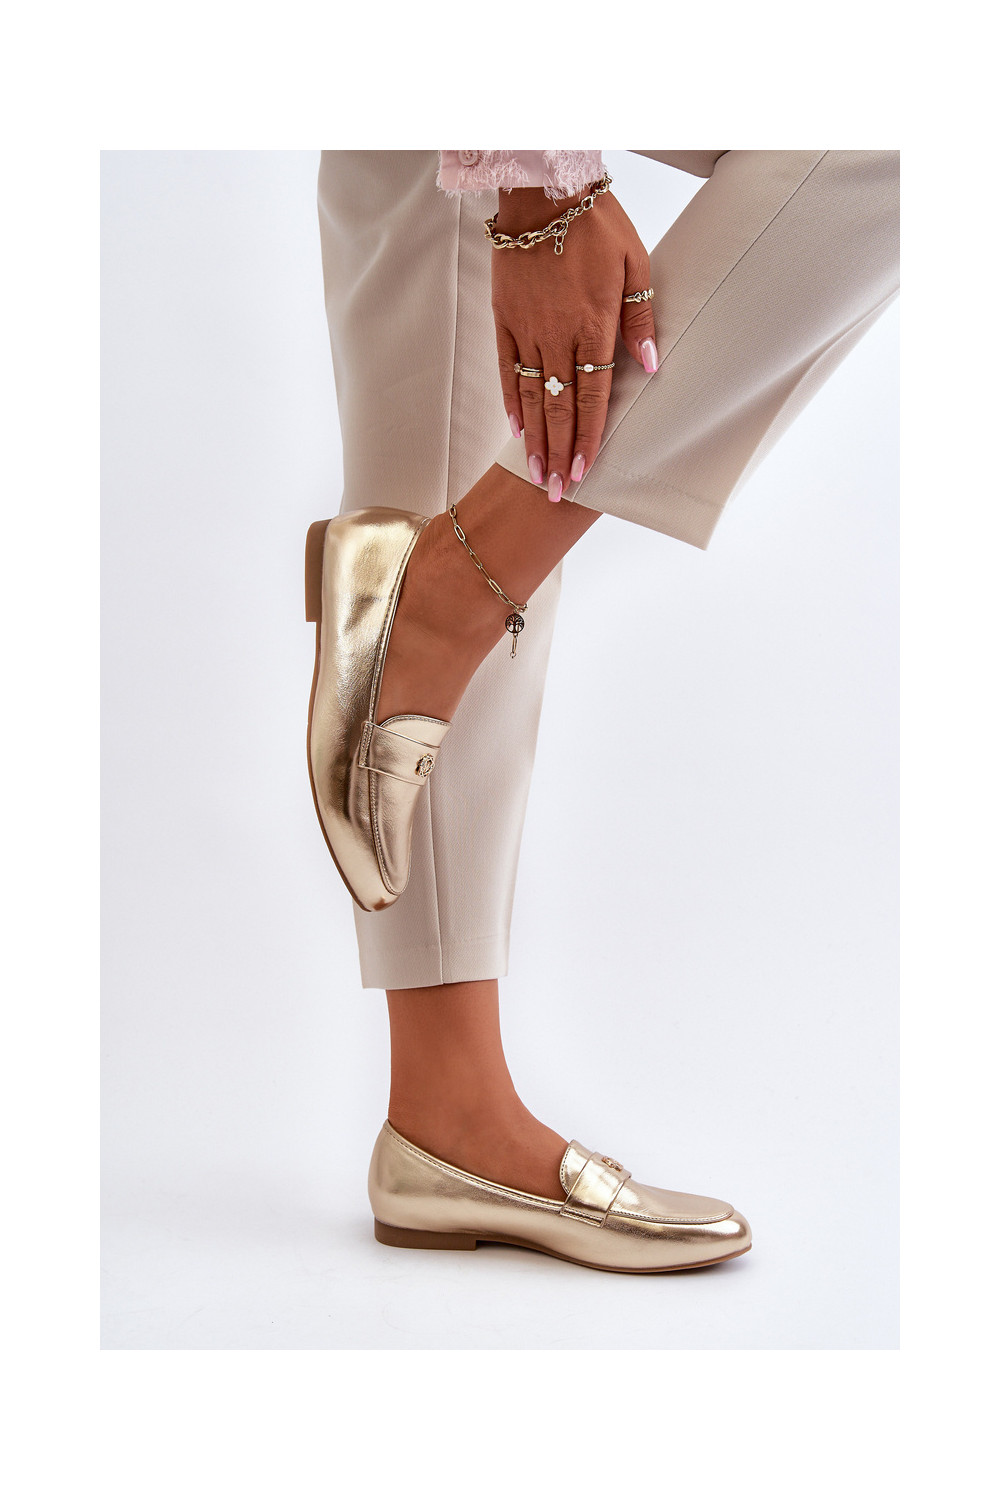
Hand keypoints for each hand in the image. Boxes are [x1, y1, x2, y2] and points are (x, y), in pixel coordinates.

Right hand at [491, 184, 656, 501]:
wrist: (543, 191)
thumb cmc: (598, 226)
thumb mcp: (636, 264)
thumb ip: (642, 319)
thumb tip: (651, 367)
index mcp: (594, 325)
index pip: (593, 395)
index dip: (590, 438)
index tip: (587, 472)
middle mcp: (558, 334)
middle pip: (560, 406)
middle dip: (559, 454)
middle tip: (558, 492)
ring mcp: (527, 328)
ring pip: (532, 395)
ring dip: (535, 439)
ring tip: (537, 474)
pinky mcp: (504, 318)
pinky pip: (507, 368)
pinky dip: (512, 401)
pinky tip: (517, 429)